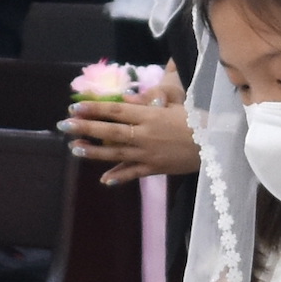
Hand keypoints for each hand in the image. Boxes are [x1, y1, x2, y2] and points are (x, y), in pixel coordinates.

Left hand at [66, 86, 197, 183]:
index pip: (116, 111)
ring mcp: (148, 154)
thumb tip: (125, 102)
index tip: (75, 106)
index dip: (94, 109)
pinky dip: (118, 177)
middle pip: (110, 132)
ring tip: (74, 149)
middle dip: (85, 128)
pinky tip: (104, 180)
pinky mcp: (155, 169)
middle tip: (64, 125)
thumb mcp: (174, 105)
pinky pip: (133, 173)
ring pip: (116, 153)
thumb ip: (148, 104)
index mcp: (149, 116)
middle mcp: (145, 135)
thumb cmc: (196, 120)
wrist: (216, 144)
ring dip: (93, 152)